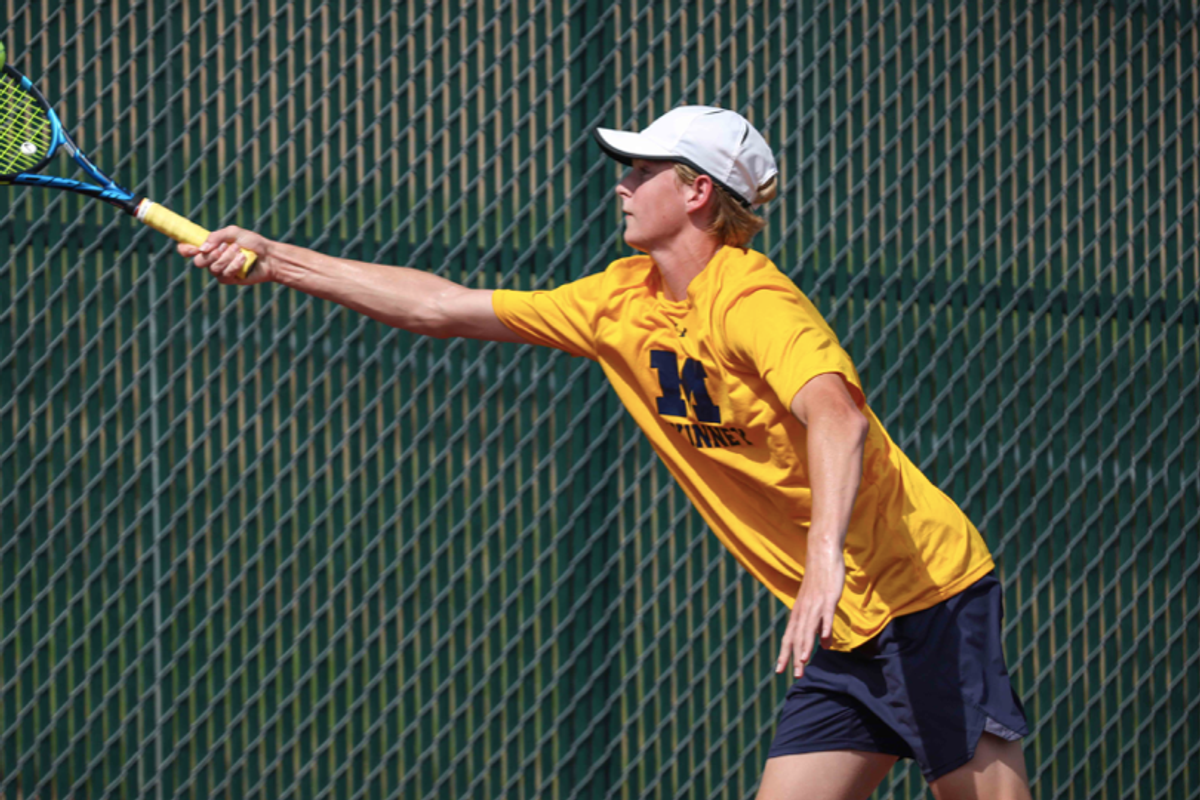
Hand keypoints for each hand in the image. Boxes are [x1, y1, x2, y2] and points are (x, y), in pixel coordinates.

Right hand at [177, 226, 274, 284]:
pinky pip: (224, 275)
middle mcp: (212, 259)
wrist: (268, 256)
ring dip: (228, 258)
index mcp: (210, 246)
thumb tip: (202, 248)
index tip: (194, 248)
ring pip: (213, 268)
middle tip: (228, 246)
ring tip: (240, 252)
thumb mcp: (233, 233)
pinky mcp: (228, 279)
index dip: (185, 250)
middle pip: (199, 262)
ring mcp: (219, 270)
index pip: (187, 249)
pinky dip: (234, 266)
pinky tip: (243, 260)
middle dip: (214, 254)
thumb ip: (216, 237)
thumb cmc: (252, 242)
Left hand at [775, 542, 845, 679]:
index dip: (784, 654)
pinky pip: (826, 615)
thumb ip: (819, 627)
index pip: (789, 637)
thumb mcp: (818, 606)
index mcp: (799, 612)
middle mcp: (804, 610)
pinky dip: (825, 627)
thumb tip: (823, 646)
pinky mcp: (829, 597)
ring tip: (803, 662)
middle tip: (795, 675)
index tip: (779, 672)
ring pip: (809, 628)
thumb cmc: (820, 581)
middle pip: (798, 637)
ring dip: (806, 645)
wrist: (822, 554)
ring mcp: (816, 604)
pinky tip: (825, 640)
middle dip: (796, 657)